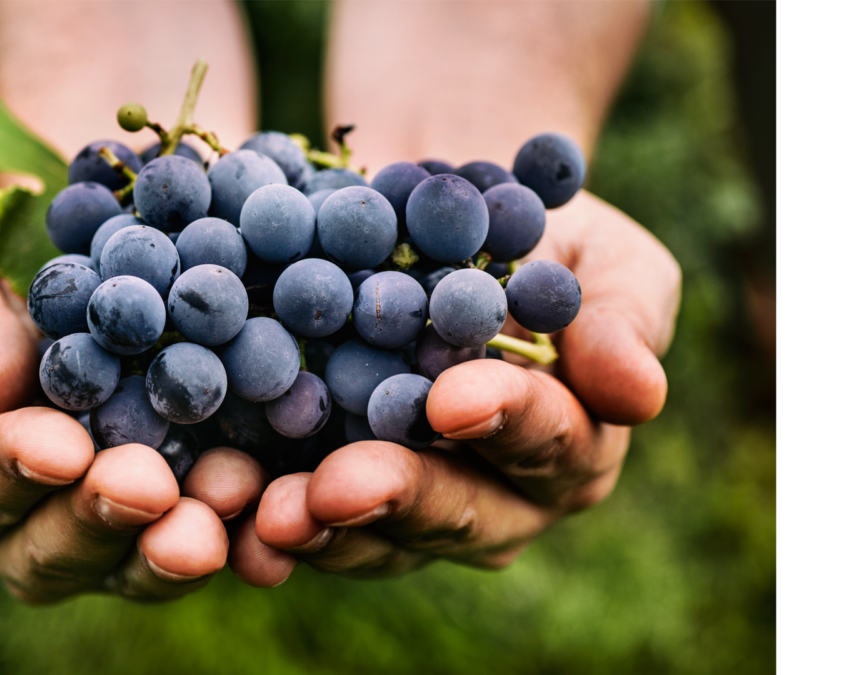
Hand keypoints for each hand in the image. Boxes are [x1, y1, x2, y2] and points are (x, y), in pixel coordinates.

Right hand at [0, 212, 250, 602]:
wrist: (89, 268)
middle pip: (46, 553)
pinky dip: (245, 535)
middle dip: (101, 520)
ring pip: (131, 569)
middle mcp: (19, 528)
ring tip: (226, 495)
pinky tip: (273, 511)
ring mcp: (105, 540)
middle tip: (150, 486)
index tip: (62, 446)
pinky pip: (213, 547)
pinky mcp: (184, 525)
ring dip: (177, 543)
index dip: (6, 470)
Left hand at [232, 191, 681, 584]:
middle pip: (456, 513)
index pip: (547, 440)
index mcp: (570, 442)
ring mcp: (407, 501)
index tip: (454, 396)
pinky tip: (219, 507)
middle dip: (398, 498)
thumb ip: (622, 316)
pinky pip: (301, 519)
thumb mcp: (595, 250)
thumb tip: (640, 392)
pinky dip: (260, 517)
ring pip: (373, 536)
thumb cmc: (525, 228)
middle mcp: (495, 494)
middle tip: (337, 487)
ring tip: (265, 512)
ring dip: (316, 528)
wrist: (423, 216)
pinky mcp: (328, 489)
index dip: (506, 420)